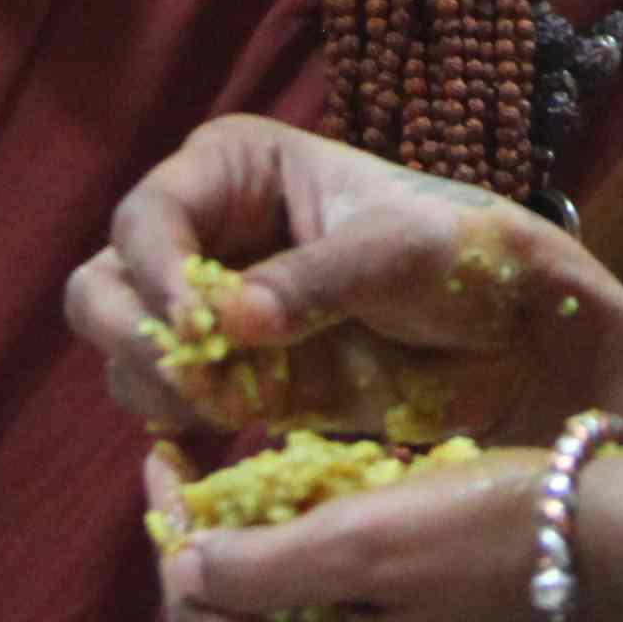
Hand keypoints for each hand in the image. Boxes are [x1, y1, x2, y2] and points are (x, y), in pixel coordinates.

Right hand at [68, 115, 622, 450]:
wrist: (518, 339)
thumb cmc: (465, 257)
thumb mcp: (402, 253)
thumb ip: (317, 280)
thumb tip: (229, 322)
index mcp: (235, 168)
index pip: (149, 215)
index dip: (156, 273)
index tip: (197, 331)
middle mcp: (203, 233)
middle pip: (104, 286)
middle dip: (139, 339)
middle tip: (201, 385)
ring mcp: (207, 311)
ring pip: (123, 354)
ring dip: (161, 390)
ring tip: (232, 411)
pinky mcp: (228, 379)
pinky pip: (166, 408)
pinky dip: (179, 432)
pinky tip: (217, 453)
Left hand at [146, 443, 573, 621]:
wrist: (620, 548)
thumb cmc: (494, 532)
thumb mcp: (368, 535)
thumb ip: (262, 565)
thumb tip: (187, 569)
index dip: (173, 553)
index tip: (162, 467)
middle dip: (200, 586)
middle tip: (192, 498)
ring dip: (253, 595)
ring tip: (246, 510)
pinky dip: (308, 606)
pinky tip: (316, 540)